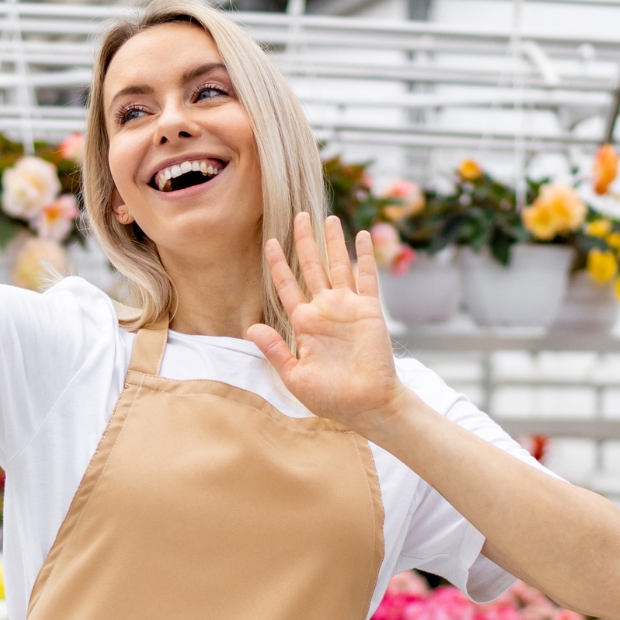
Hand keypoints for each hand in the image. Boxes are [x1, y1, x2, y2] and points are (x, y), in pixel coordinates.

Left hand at [247, 215, 405, 433]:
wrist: (366, 404)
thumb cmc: (330, 397)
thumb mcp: (294, 375)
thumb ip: (274, 350)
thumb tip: (250, 328)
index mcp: (304, 324)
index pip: (286, 286)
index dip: (277, 264)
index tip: (268, 242)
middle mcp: (324, 310)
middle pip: (311, 267)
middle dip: (304, 241)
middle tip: (299, 215)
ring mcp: (347, 307)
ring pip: (338, 265)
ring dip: (333, 242)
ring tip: (328, 218)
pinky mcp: (369, 309)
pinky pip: (367, 277)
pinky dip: (364, 256)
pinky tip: (361, 236)